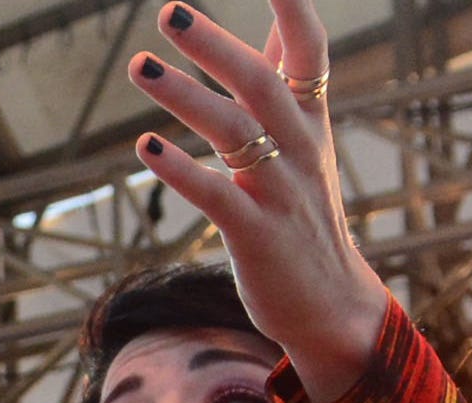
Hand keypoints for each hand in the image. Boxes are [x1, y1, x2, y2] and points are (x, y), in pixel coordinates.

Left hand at [123, 0, 397, 399]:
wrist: (329, 304)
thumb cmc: (303, 214)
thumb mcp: (302, 144)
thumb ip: (286, 85)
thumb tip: (275, 25)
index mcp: (311, 121)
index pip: (309, 52)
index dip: (292, 9)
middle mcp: (302, 148)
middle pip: (260, 82)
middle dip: (214, 44)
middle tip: (170, 11)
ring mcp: (281, 191)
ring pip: (234, 131)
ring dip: (184, 95)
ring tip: (142, 65)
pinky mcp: (257, 236)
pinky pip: (217, 196)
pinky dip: (181, 170)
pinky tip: (146, 146)